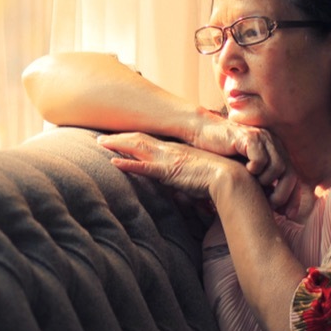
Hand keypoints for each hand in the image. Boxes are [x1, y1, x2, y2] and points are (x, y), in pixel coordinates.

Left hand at [97, 132, 251, 200]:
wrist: (230, 179)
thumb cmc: (218, 180)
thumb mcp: (198, 179)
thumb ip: (185, 182)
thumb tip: (182, 192)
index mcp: (176, 151)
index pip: (150, 142)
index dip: (133, 140)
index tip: (119, 139)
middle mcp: (170, 151)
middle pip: (139, 140)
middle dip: (119, 138)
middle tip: (101, 138)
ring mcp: (168, 159)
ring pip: (136, 147)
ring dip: (117, 145)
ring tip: (100, 143)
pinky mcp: (168, 171)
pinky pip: (143, 166)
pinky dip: (128, 164)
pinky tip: (113, 163)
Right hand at [189, 117, 296, 212]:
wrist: (204, 136)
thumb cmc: (221, 156)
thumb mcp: (245, 172)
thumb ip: (260, 184)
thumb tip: (272, 208)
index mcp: (275, 151)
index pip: (292, 177)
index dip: (293, 197)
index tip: (288, 215)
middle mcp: (272, 143)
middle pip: (290, 174)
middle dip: (283, 194)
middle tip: (272, 206)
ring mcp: (262, 138)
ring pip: (278, 167)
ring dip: (267, 182)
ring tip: (255, 187)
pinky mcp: (249, 136)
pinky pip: (261, 158)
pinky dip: (256, 169)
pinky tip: (246, 172)